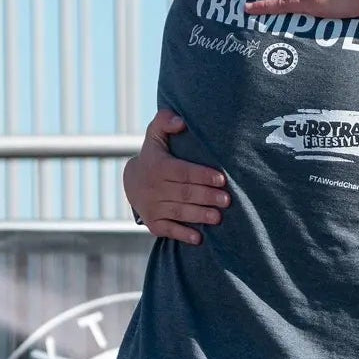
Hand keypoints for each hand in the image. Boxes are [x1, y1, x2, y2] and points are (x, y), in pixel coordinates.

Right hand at [124, 110, 228, 245]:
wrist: (131, 181)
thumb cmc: (155, 155)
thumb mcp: (155, 135)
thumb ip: (165, 122)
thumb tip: (180, 121)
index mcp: (158, 166)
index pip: (182, 171)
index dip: (202, 176)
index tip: (221, 179)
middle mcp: (153, 188)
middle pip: (184, 193)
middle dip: (206, 197)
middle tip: (227, 200)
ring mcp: (152, 207)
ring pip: (179, 212)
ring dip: (199, 215)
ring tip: (218, 218)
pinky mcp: (153, 222)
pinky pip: (167, 229)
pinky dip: (182, 234)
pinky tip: (199, 238)